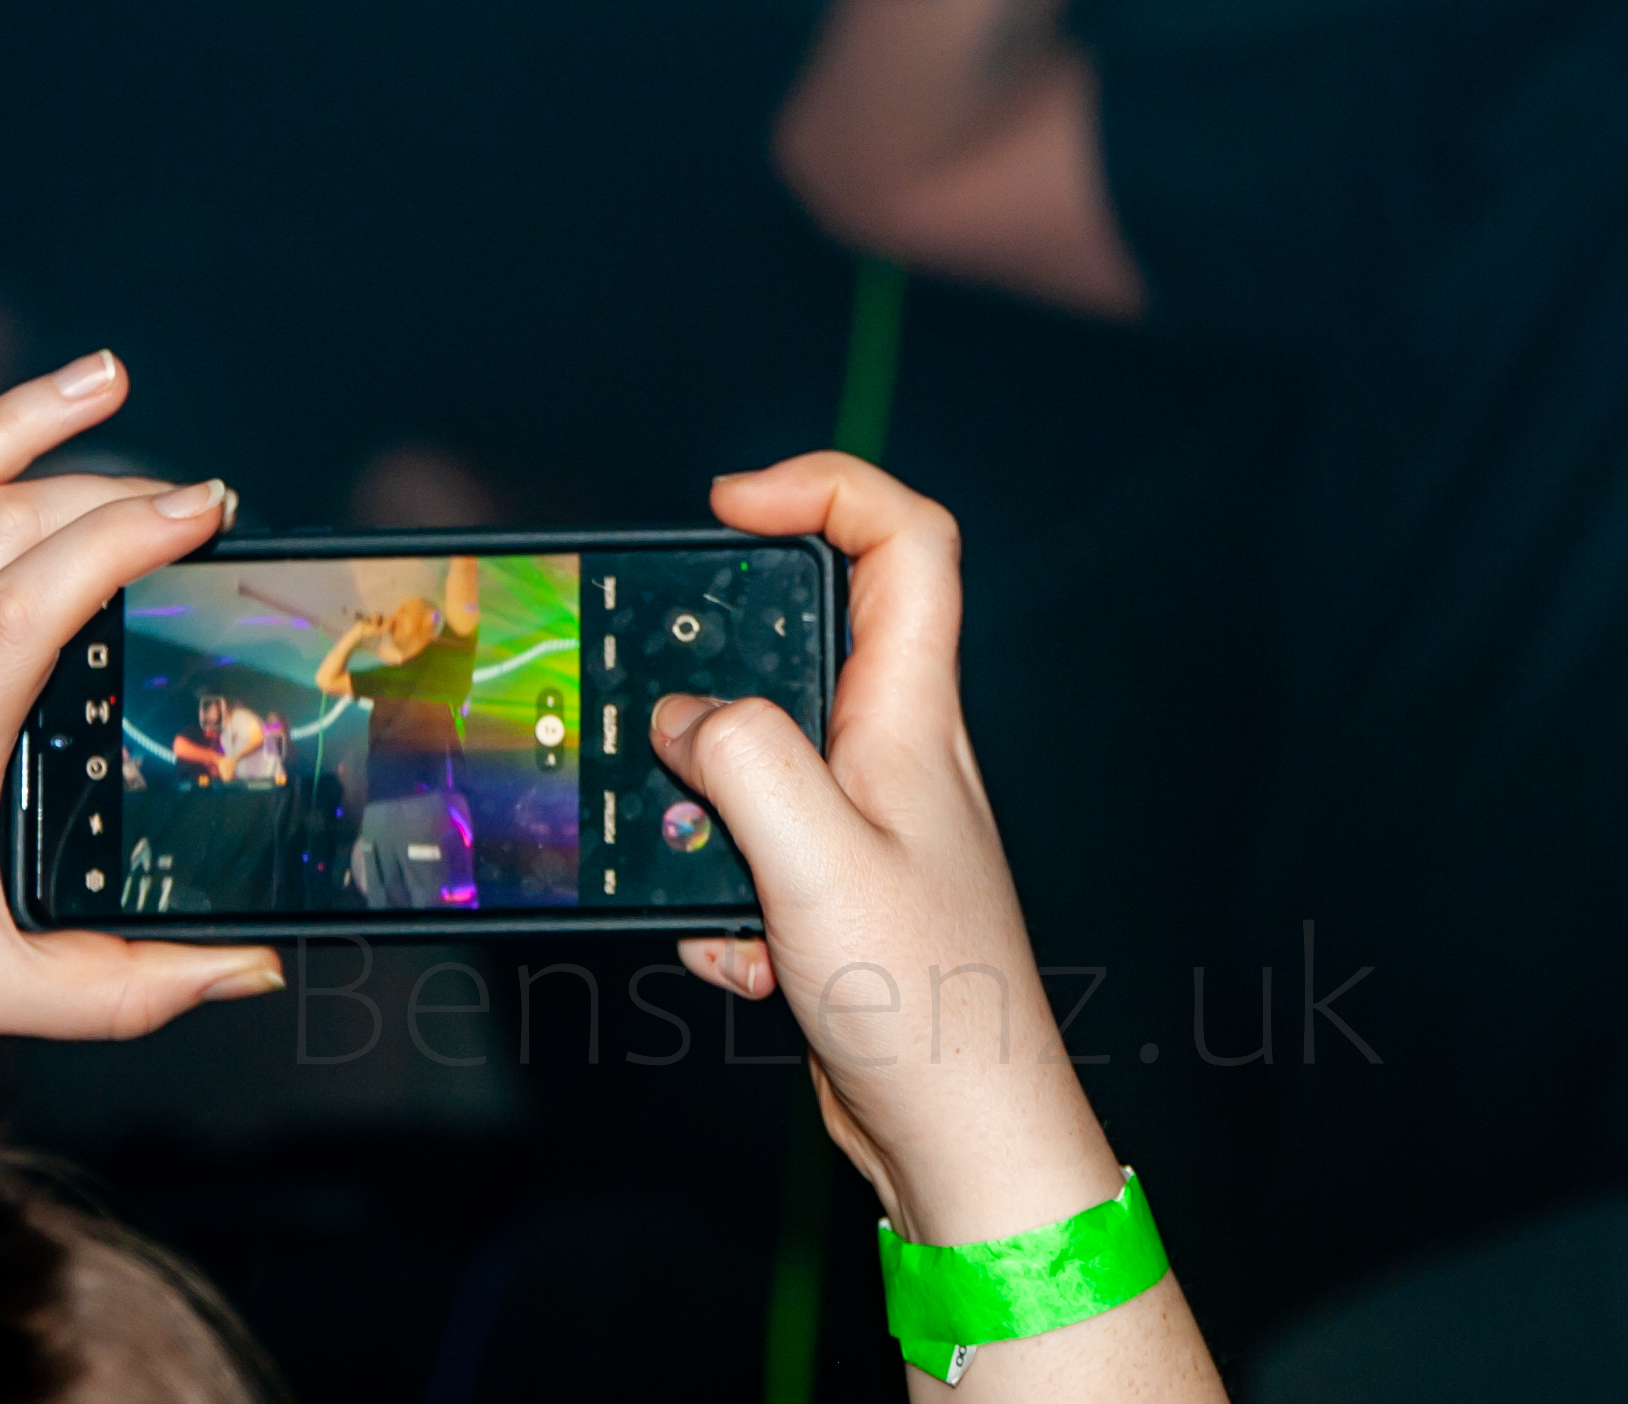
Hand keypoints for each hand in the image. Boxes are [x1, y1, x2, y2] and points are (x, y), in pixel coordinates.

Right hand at [655, 455, 1121, 1247]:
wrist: (965, 1141)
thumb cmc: (925, 1004)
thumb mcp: (811, 859)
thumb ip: (740, 758)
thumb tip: (682, 718)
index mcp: (913, 718)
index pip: (905, 541)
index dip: (824, 486)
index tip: (729, 504)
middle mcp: (900, 754)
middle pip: (817, 636)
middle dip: (723, 669)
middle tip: (662, 703)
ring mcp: (872, 822)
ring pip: (766, 756)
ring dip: (710, 808)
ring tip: (708, 878)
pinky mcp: (841, 891)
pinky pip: (757, 852)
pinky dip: (726, 897)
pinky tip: (742, 956)